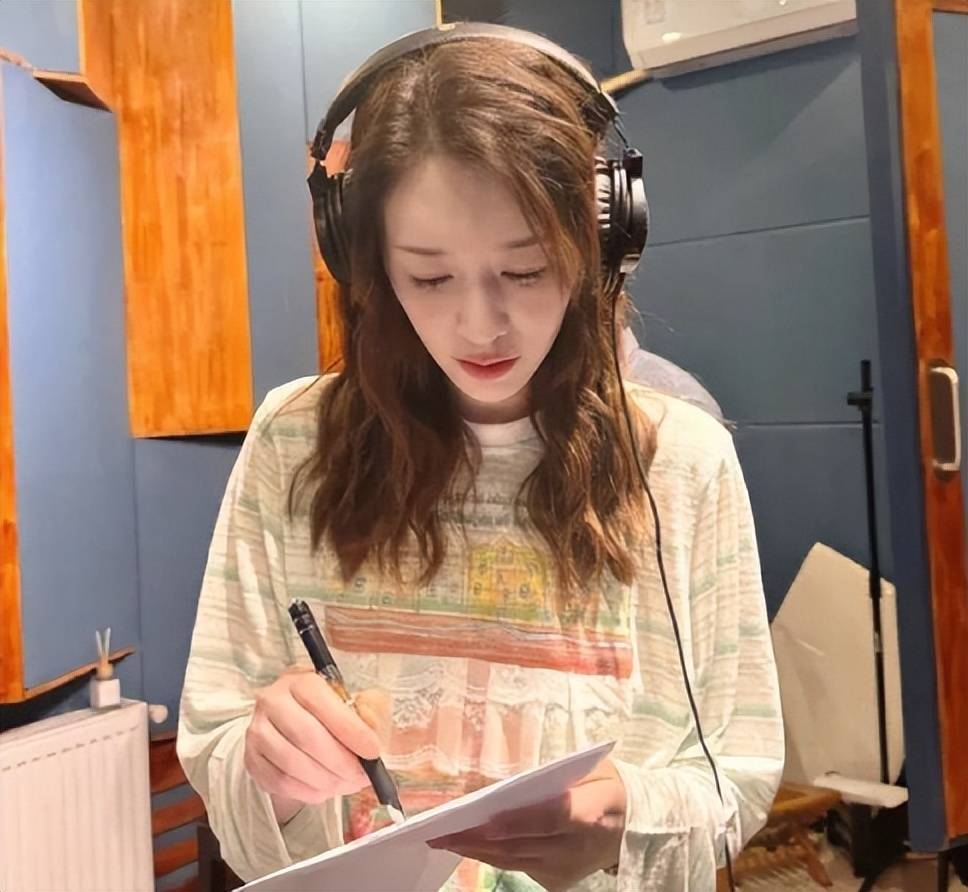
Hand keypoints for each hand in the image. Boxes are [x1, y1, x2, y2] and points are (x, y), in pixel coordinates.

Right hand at [244, 667, 387, 822]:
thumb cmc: (332, 712)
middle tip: (361, 776)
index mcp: (301, 680)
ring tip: (346, 784)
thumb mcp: (357, 701)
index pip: (323, 703)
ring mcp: (257, 731)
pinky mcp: (251, 759)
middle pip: (306, 736)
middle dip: (340, 761)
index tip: (373, 751)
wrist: (297, 724)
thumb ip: (369, 712)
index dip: (351, 730)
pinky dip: (307, 792)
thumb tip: (372, 736)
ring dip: (325, 780)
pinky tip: (324, 790)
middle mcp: (272, 701)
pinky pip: (279, 782)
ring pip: (292, 763)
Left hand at [428, 757, 626, 890]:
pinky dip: (493, 855)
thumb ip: (555, 775)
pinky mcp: (559, 880)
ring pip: (513, 860)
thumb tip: (507, 783)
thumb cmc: (608, 786)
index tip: (483, 822)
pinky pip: (519, 867)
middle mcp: (577, 847)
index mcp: (590, 812)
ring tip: (445, 839)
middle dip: (478, 839)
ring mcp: (567, 869)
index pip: (548, 818)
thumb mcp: (592, 767)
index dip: (516, 822)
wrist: (638, 825)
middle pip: (521, 844)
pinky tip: (471, 845)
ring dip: (477, 850)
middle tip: (441, 831)